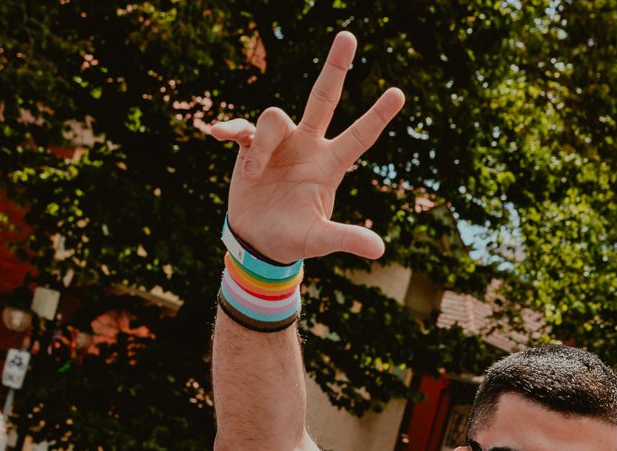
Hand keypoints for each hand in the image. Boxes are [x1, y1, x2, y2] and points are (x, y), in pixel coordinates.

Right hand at [208, 31, 406, 264]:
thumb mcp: (319, 239)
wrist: (257, 240)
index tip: (399, 93)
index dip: (377, 116)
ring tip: (253, 178)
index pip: (359, 136)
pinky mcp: (250, 146)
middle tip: (349, 35)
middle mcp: (307, 145)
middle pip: (323, 97)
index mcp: (329, 164)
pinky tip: (216, 134)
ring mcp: (279, 143)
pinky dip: (230, 128)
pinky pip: (241, 127)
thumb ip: (346, 238)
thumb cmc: (293, 238)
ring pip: (274, 117)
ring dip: (261, 147)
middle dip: (336, 68)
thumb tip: (379, 250)